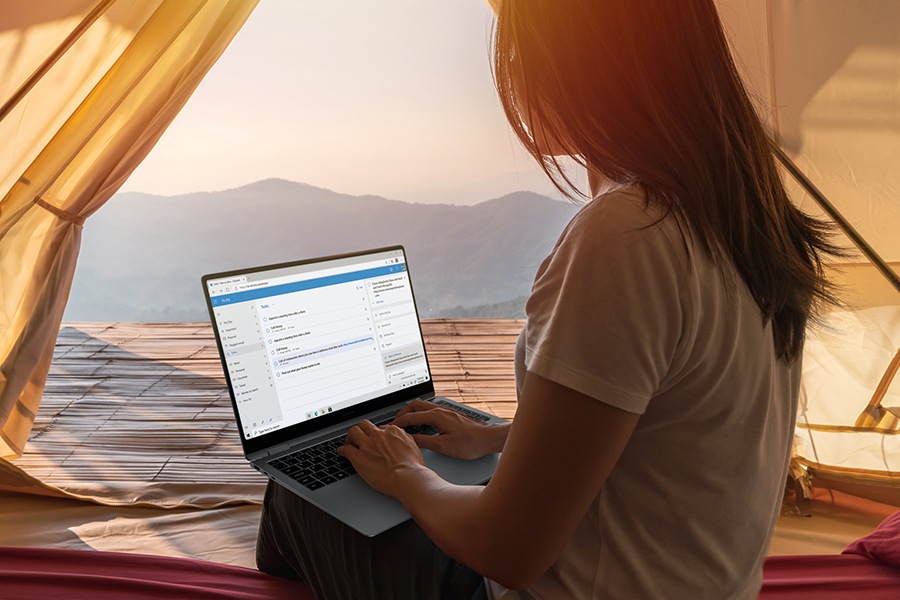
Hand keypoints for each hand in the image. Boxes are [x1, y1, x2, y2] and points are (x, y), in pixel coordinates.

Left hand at [337, 419, 426, 497]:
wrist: (407, 478)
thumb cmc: (412, 467)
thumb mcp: (413, 446)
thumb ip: (405, 439)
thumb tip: (401, 437)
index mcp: (392, 431)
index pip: (380, 428)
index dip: (376, 434)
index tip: (374, 438)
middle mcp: (378, 435)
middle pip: (364, 425)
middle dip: (361, 430)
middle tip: (359, 436)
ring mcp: (367, 445)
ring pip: (353, 432)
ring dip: (350, 437)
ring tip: (349, 442)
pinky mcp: (358, 457)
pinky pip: (346, 449)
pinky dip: (342, 450)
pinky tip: (342, 452)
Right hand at [393, 400, 507, 459]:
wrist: (488, 439)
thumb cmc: (470, 443)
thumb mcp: (443, 446)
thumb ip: (424, 442)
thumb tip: (409, 441)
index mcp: (436, 416)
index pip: (410, 417)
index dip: (398, 423)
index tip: (389, 428)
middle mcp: (440, 410)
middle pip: (415, 406)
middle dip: (402, 413)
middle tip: (394, 422)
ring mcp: (446, 412)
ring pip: (423, 406)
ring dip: (412, 412)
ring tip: (405, 422)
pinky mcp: (450, 415)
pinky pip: (430, 410)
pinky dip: (421, 414)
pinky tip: (422, 423)